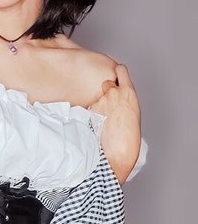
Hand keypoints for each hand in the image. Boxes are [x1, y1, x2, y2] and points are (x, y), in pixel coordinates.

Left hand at [88, 64, 141, 184]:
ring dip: (100, 103)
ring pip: (97, 96)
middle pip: (106, 82)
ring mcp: (100, 102)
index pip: (121, 70)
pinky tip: (99, 123)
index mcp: (129, 93)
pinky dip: (93, 112)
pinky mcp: (90, 111)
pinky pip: (91, 107)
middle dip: (107, 90)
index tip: (116, 77)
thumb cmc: (129, 138)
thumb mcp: (134, 113)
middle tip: (109, 103)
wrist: (117, 153)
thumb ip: (125, 100)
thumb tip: (119, 97)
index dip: (117, 73)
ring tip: (105, 118)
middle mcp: (113, 93)